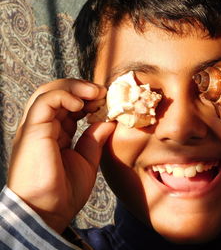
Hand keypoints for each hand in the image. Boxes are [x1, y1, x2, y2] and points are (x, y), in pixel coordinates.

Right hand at [7, 79, 115, 232]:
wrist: (46, 213)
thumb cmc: (64, 192)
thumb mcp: (86, 161)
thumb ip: (94, 139)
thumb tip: (108, 121)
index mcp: (54, 133)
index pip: (68, 105)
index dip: (87, 99)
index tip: (106, 100)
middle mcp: (42, 127)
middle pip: (57, 94)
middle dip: (81, 88)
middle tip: (102, 92)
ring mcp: (35, 127)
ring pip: (48, 92)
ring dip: (74, 87)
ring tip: (95, 92)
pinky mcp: (31, 130)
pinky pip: (44, 102)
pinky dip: (63, 96)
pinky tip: (81, 103)